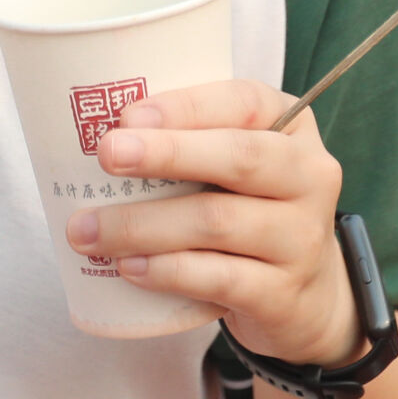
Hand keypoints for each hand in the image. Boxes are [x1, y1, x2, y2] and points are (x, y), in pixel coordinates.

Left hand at [65, 80, 360, 367]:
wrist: (308, 296)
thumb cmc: (253, 209)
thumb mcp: (239, 164)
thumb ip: (192, 141)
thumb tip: (104, 137)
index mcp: (293, 127)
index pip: (245, 102)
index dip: (186, 106)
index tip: (127, 116)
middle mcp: (309, 177)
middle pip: (239, 157)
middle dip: (166, 153)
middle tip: (106, 155)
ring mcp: (301, 238)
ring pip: (217, 222)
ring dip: (144, 224)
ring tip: (88, 230)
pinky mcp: (284, 294)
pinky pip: (219, 278)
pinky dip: (168, 271)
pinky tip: (129, 266)